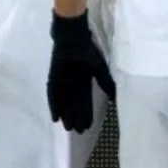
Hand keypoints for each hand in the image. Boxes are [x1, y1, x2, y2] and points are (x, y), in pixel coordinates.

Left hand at [46, 11, 115, 133]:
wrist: (72, 36)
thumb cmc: (87, 50)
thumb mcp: (99, 67)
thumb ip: (105, 82)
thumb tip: (115, 97)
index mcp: (85, 79)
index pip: (86, 100)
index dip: (87, 113)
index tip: (88, 126)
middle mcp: (73, 82)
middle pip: (74, 103)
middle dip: (76, 117)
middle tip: (77, 131)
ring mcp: (62, 80)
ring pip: (64, 101)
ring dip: (66, 114)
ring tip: (68, 128)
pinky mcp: (53, 77)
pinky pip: (52, 94)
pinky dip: (54, 105)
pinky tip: (55, 117)